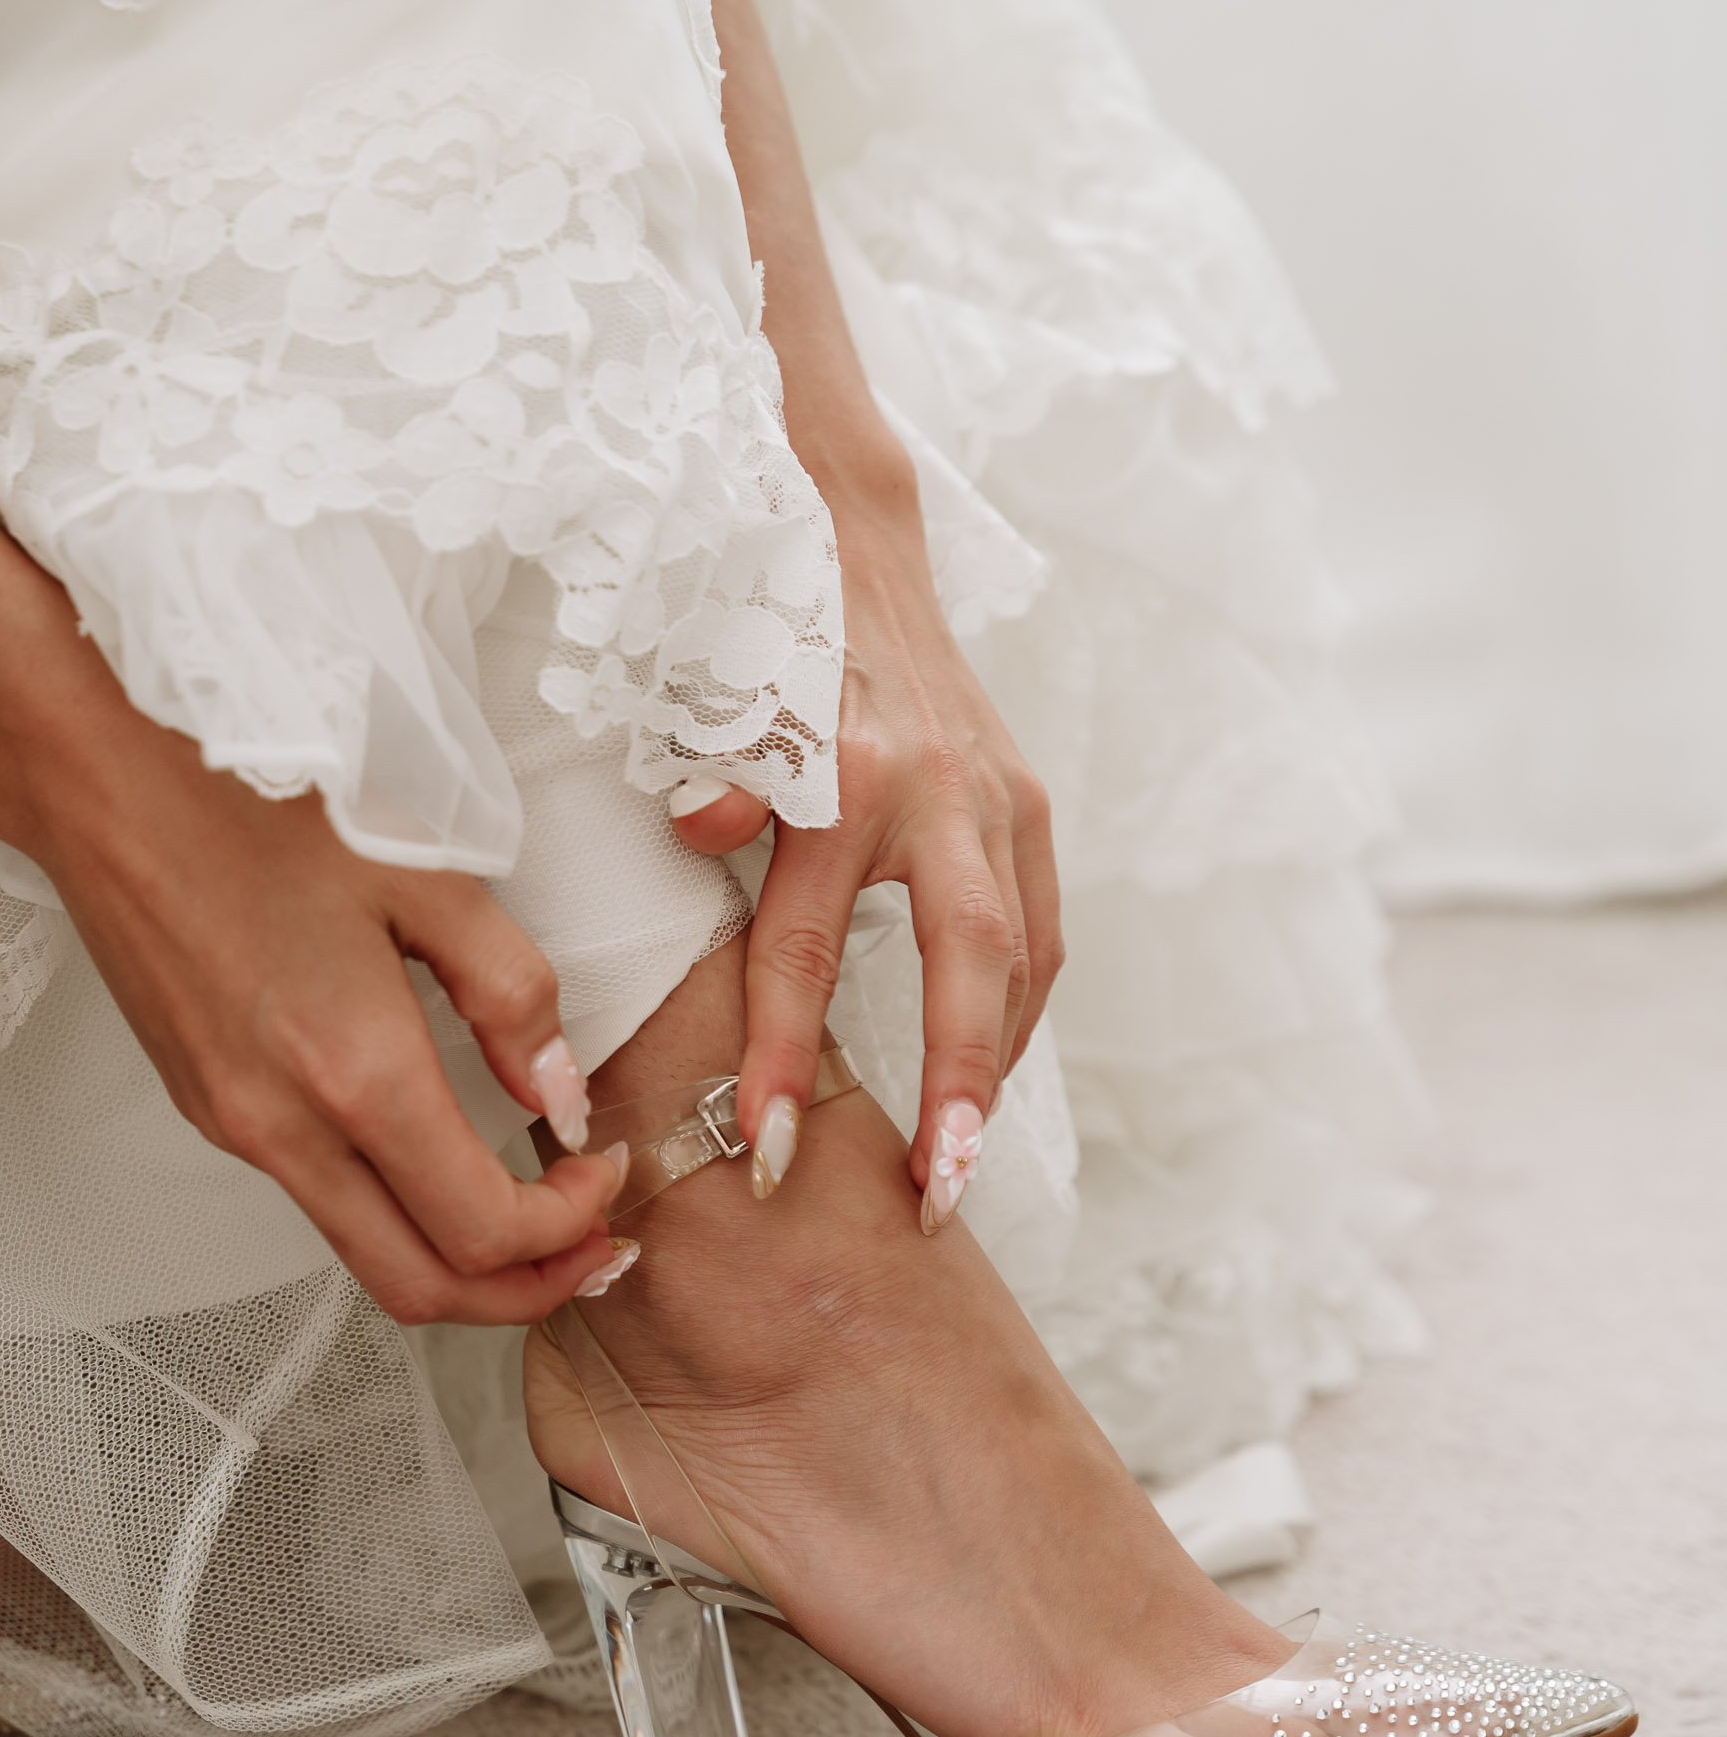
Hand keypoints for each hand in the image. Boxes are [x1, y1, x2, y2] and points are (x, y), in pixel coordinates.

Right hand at [18, 729, 632, 1325]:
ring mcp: (236, 1128)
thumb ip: (510, 994)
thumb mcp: (426, 874)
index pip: (481, 1231)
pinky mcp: (208, 1109)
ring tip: (529, 1210)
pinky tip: (436, 1154)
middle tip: (588, 1242)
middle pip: (421, 1289)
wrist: (100, 777)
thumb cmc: (250, 798)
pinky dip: (394, 1211)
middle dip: (524, 1289)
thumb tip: (558, 1089)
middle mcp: (285, 1127)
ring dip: (458, 1261)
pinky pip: (316, 1200)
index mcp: (354, 1072)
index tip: (602, 1169)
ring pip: (363, 1256)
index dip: (566, 1227)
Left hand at [673, 448, 1062, 1216]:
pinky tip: (982, 1070)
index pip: (804, 948)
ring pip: (1022, 957)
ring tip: (958, 1161)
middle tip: (937, 1192)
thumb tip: (696, 830)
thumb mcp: (713, 704)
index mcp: (843, 776)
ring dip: (994, 1066)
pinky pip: (1040, 931)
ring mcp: (998, 796)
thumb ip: (709, 774)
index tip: (764, 1153)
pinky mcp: (1028, 800)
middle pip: (968, 963)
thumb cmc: (764, 645)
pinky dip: (1015, 1010)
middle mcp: (937, 790)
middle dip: (955, 1089)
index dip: (781, 1056)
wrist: (853, 545)